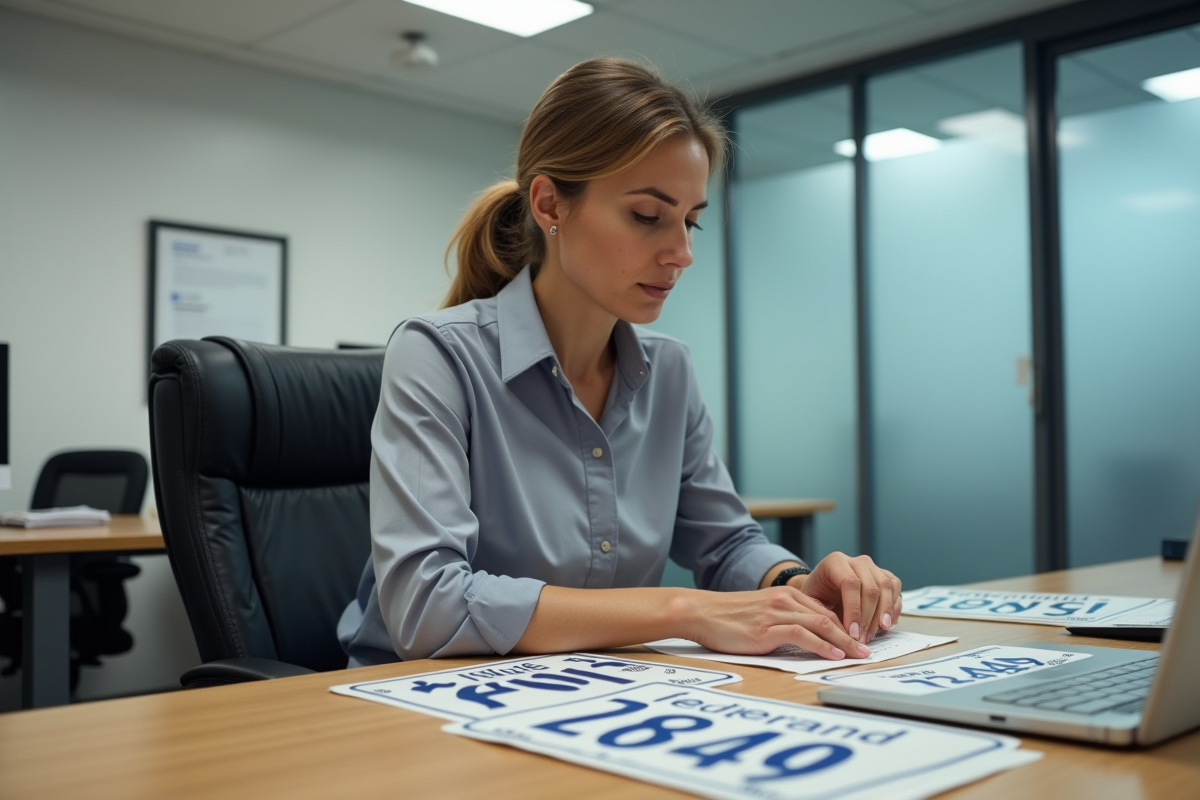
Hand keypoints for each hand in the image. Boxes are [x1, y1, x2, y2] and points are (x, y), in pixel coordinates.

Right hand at [682, 588, 871, 660]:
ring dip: (844, 641)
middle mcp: (784, 600)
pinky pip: (803, 634)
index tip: (859, 641)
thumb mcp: (761, 614)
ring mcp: (776, 613)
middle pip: (830, 616)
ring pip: (821, 624)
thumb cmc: (727, 618)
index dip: (846, 626)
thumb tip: (807, 638)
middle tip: (867, 650)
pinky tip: (834, 655)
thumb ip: (783, 621)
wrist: (700, 612)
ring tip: (859, 655)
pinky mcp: (767, 628)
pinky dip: (823, 645)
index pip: (825, 609)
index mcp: (785, 596)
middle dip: (852, 635)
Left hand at [795, 553, 900, 644]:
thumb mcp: (812, 602)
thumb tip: (844, 637)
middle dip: (868, 618)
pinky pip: (895, 588)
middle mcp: (857, 561)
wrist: (823, 586)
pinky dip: (894, 608)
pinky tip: (887, 625)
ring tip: (876, 633)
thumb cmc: (817, 595)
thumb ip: (826, 614)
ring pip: (886, 587)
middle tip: (862, 639)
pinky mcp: (885, 575)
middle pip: (871, 588)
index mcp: (836, 562)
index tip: (853, 634)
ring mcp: (873, 567)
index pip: (850, 583)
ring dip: (884, 614)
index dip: (854, 610)